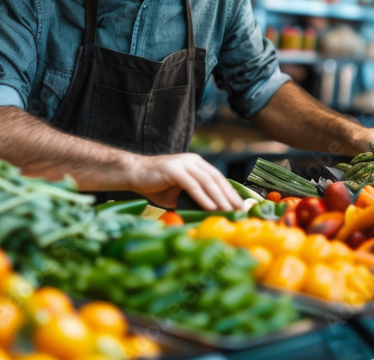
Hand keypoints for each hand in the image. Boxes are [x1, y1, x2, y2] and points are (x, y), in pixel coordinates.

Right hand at [126, 153, 242, 210]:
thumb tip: (211, 212)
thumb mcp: (179, 192)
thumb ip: (194, 197)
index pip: (218, 178)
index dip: (230, 192)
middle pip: (216, 179)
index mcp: (196, 164)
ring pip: (207, 182)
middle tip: (240, 210)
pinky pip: (193, 185)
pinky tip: (211, 207)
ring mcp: (183, 163)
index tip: (240, 206)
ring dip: (219, 198)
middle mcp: (192, 161)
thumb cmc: (155, 185)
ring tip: (228, 211)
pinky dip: (203, 197)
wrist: (133, 174)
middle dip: (229, 196)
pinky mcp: (174, 170)